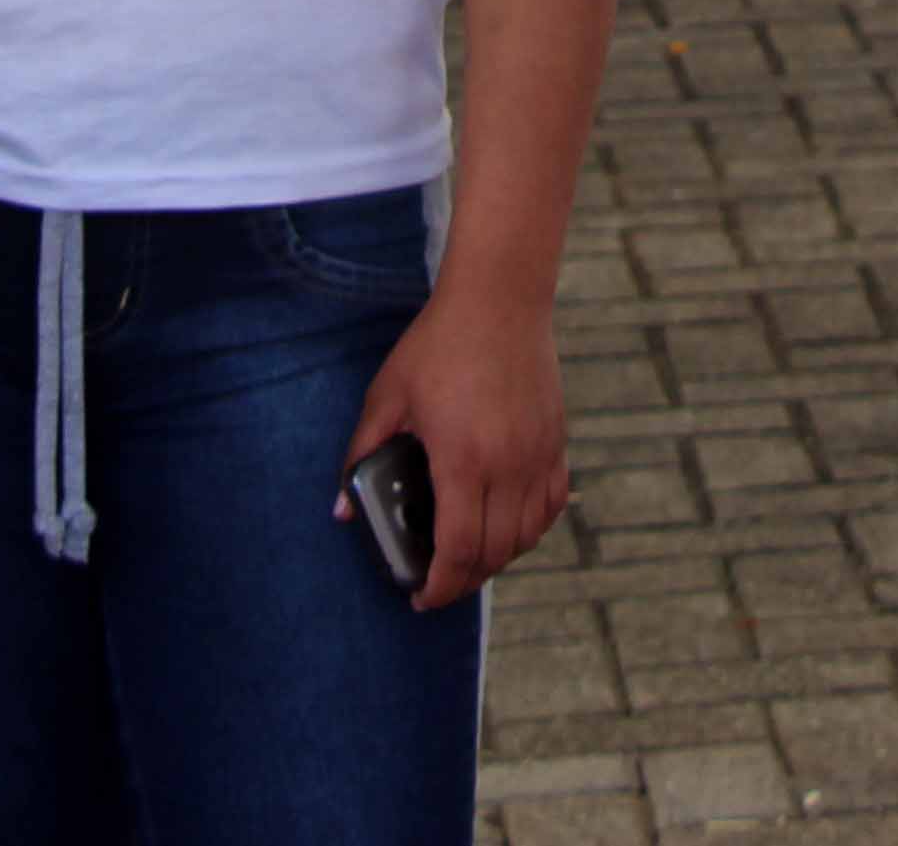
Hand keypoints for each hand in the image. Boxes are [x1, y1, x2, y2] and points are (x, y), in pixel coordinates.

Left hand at [337, 275, 569, 610]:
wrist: (500, 300)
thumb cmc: (438, 344)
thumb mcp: (388, 396)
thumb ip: (362, 453)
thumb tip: (342, 508)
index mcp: (462, 460)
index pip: (459, 551)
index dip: (440, 586)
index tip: (419, 596)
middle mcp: (507, 466)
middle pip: (494, 554)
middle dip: (464, 581)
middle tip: (438, 583)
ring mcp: (538, 455)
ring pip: (526, 537)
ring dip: (498, 559)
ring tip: (469, 559)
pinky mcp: (556, 442)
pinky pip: (551, 506)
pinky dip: (530, 528)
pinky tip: (508, 526)